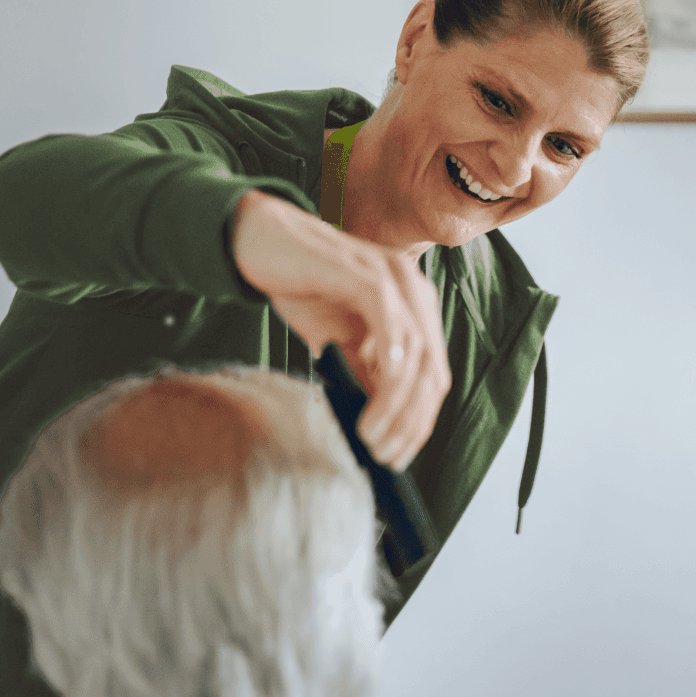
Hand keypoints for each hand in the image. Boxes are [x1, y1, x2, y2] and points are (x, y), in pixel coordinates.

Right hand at [231, 191, 450, 471]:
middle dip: (411, 422)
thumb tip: (383, 424)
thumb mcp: (340, 340)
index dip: (419, 421)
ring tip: (370, 436)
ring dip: (397, 406)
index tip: (396, 456)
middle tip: (384, 455)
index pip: (433, 374)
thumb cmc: (301, 287)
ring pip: (415, 356)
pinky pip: (391, 327)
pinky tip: (373, 400)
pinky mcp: (369, 274)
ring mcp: (395, 278)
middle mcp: (415, 290)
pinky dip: (387, 368)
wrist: (262, 240)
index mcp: (415, 306)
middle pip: (432, 371)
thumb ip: (366, 372)